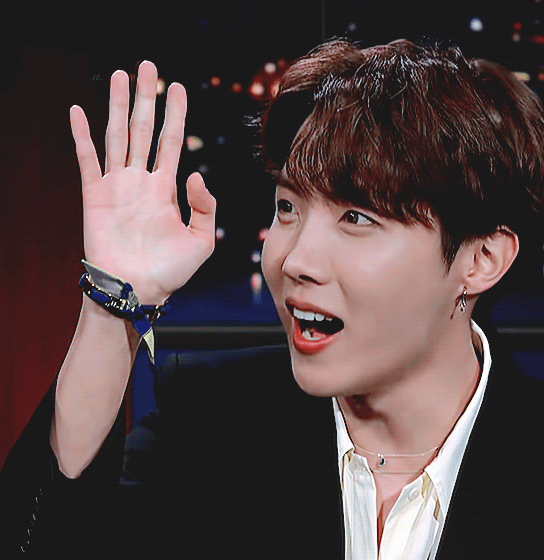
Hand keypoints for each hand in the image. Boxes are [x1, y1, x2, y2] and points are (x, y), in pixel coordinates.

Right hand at [70, 61, 215, 304]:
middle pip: (143, 129)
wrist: (138, 291)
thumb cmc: (171, 271)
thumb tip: (196, 174)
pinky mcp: (95, 197)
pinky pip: (87, 160)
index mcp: (166, 189)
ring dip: (117, 105)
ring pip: (116, 135)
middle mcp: (141, 181)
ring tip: (120, 76)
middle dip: (145, 98)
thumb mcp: (203, 241)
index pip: (171, 141)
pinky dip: (82, 136)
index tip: (178, 87)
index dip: (175, 114)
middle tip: (147, 66)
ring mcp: (117, 186)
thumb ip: (206, 207)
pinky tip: (78, 111)